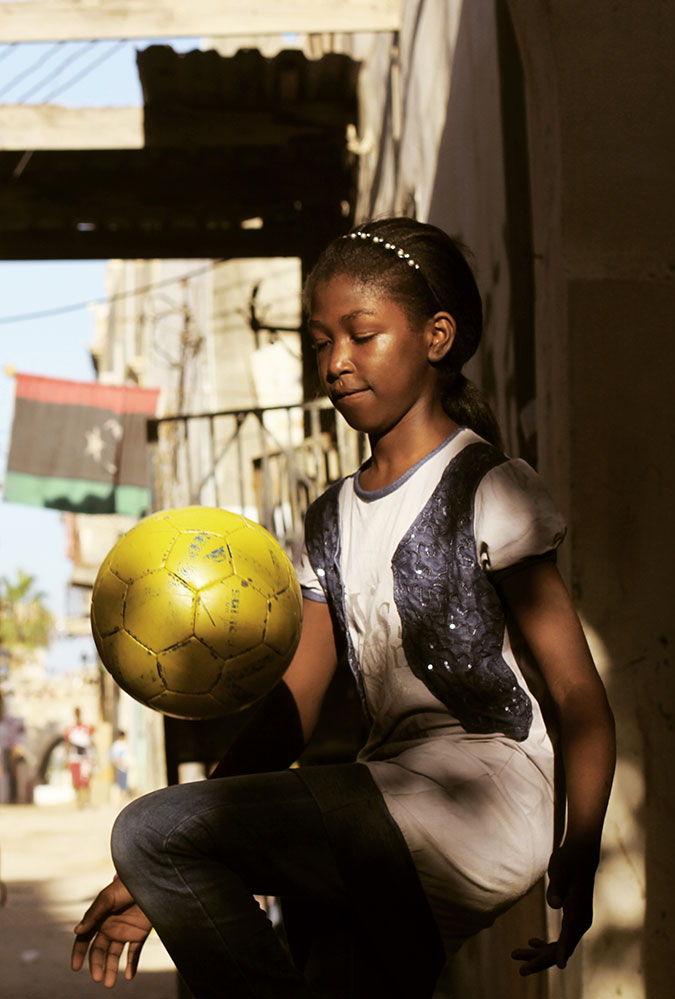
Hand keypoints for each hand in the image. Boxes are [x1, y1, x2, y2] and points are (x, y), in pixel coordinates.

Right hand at [71, 877, 151, 986]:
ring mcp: (125, 931)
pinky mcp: (140, 933)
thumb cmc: (127, 885)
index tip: (76, 967)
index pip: (85, 938)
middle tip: (99, 979)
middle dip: (97, 965)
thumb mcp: (108, 897)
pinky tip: (129, 975)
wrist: (152, 881)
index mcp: (100, 918)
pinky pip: (134, 952)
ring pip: (114, 955)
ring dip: (111, 969)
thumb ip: (94, 914)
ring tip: (109, 984)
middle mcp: (110, 927)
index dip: (79, 952)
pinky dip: (131, 964)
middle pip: (99, 951)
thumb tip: (77, 931)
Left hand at [511, 841, 596, 975]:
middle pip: (562, 947)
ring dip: (539, 953)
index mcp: (579, 911)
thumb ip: (556, 888)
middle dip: (542, 960)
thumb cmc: (569, 860)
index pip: (570, 935)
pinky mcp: (571, 917)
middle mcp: (581, 921)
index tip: (560, 965)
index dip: (564, 951)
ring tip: (515, 955)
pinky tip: (531, 941)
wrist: (580, 854)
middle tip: (521, 971)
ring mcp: (576, 921)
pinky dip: (545, 943)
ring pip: (559, 945)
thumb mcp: (561, 871)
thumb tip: (554, 904)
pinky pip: (560, 938)